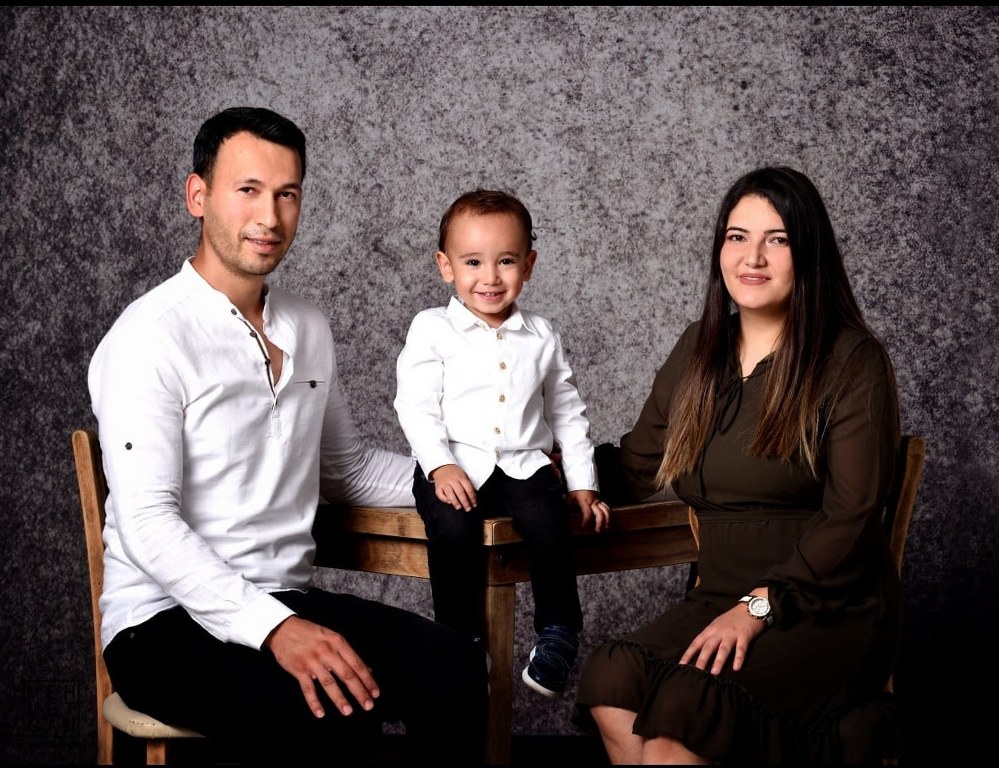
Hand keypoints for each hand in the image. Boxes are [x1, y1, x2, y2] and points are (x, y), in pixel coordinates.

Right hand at [265, 615, 379, 718]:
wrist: (284, 629)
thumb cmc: (311, 634)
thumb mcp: (332, 638)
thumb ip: (348, 654)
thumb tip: (367, 670)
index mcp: (338, 642)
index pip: (357, 664)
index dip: (367, 679)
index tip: (375, 693)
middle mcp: (327, 652)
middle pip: (347, 675)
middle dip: (359, 692)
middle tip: (368, 706)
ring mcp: (313, 661)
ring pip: (329, 683)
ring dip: (339, 699)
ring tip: (348, 711)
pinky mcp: (299, 669)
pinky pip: (308, 689)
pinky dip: (314, 702)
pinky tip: (320, 713)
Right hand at [430, 464, 476, 510]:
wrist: (442, 467)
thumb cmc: (455, 474)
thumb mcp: (464, 476)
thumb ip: (468, 485)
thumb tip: (474, 497)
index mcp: (461, 477)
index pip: (468, 489)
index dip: (472, 498)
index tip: (474, 504)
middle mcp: (453, 480)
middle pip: (460, 492)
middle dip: (465, 502)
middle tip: (468, 509)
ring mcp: (444, 483)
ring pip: (450, 493)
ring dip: (455, 501)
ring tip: (459, 507)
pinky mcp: (438, 486)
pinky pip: (440, 494)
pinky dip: (444, 499)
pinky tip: (449, 502)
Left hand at [567, 490, 610, 532]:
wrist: (582, 480)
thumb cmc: (575, 490)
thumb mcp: (569, 498)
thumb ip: (569, 506)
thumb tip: (564, 514)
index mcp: (584, 501)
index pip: (587, 512)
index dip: (586, 520)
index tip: (584, 526)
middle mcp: (593, 502)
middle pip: (599, 513)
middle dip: (599, 523)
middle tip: (597, 530)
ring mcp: (598, 501)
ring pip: (606, 510)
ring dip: (607, 520)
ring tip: (605, 527)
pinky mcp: (601, 500)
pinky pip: (607, 507)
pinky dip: (609, 514)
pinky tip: (608, 520)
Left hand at [679, 595, 767, 674]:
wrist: (750, 607)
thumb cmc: (732, 618)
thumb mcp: (717, 625)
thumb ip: (710, 636)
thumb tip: (699, 651)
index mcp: (711, 629)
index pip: (697, 642)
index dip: (689, 653)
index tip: (681, 665)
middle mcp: (719, 632)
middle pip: (708, 646)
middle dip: (702, 660)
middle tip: (696, 673)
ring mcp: (732, 634)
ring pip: (723, 649)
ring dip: (718, 661)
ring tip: (714, 673)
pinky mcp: (745, 636)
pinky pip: (741, 649)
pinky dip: (739, 658)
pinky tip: (736, 668)